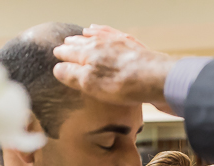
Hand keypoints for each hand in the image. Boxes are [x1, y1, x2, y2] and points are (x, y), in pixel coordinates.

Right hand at [52, 25, 176, 111]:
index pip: (70, 51)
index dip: (62, 53)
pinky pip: (119, 36)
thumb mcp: (90, 84)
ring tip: (85, 32)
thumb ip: (72, 75)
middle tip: (66, 43)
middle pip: (84, 41)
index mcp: (89, 53)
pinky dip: (111, 34)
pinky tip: (112, 35)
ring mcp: (121, 43)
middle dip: (73, 42)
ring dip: (91, 34)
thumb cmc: (122, 84)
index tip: (56, 53)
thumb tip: (57, 68)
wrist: (157, 79)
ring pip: (101, 35)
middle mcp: (103, 43)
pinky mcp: (136, 48)